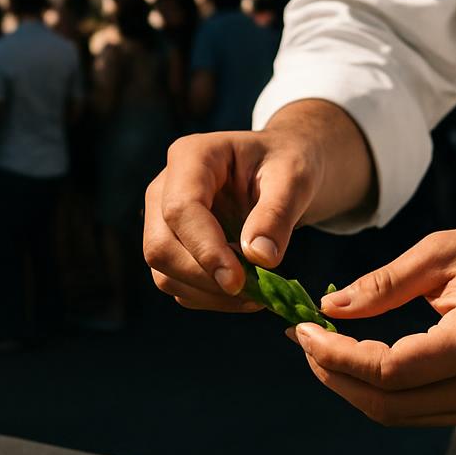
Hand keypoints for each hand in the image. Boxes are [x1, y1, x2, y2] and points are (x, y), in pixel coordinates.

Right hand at [143, 101, 370, 312]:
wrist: (282, 170)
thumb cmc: (288, 164)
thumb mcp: (294, 179)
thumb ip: (276, 213)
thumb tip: (259, 257)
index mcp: (191, 157)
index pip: (180, 210)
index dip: (205, 250)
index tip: (239, 281)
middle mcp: (164, 188)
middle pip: (160, 247)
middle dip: (205, 278)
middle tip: (255, 293)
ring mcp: (161, 220)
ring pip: (164, 273)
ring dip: (209, 294)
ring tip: (257, 293)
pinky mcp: (172, 247)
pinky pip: (178, 284)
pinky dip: (210, 298)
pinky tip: (246, 292)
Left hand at [293, 227, 455, 425]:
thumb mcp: (441, 252)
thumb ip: (382, 283)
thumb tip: (328, 308)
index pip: (390, 370)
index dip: (337, 356)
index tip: (303, 329)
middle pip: (386, 404)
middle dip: (333, 375)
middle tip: (302, 339)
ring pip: (394, 415)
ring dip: (347, 386)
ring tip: (319, 347)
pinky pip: (411, 411)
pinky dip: (373, 390)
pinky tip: (351, 359)